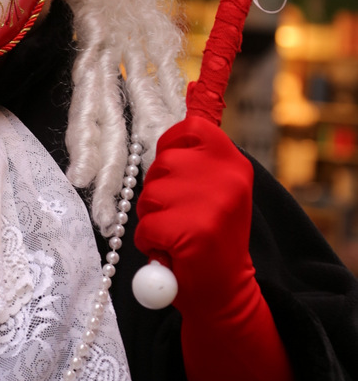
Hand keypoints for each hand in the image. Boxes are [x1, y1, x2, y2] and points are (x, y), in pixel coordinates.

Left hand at [134, 114, 254, 316]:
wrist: (227, 293)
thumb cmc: (214, 236)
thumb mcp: (218, 186)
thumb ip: (203, 151)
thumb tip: (194, 87)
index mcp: (234, 163)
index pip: (191, 129)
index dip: (172, 149)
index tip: (177, 173)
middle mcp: (227, 178)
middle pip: (163, 164)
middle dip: (159, 192)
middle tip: (181, 217)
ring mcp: (210, 204)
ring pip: (150, 195)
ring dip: (153, 218)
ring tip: (178, 236)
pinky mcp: (191, 232)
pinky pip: (146, 226)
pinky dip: (149, 243)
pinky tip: (171, 253)